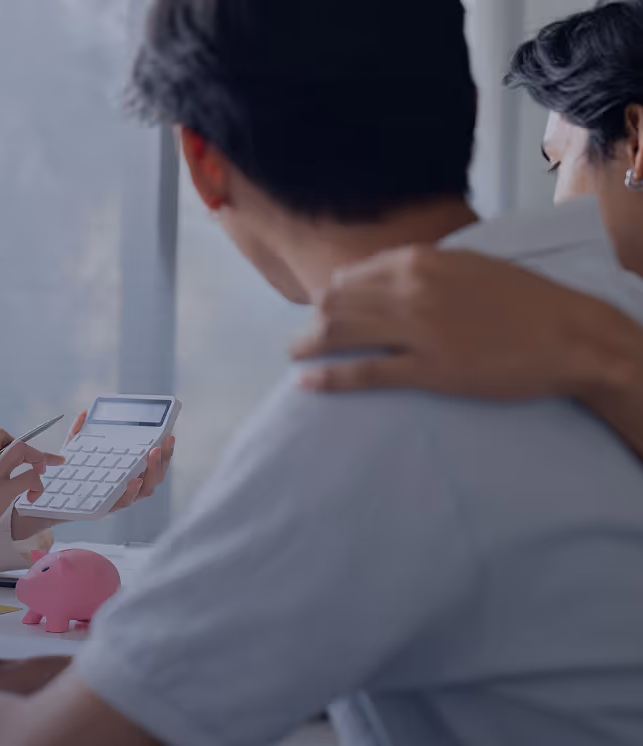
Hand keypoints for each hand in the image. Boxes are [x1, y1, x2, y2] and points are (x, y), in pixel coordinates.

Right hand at [0, 429, 64, 564]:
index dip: (15, 442)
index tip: (26, 453)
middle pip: (14, 441)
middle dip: (34, 450)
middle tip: (45, 464)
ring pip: (23, 451)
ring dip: (40, 460)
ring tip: (41, 477)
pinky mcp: (1, 492)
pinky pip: (29, 477)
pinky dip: (37, 485)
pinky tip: (31, 498)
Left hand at [12, 411, 176, 538]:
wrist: (38, 503)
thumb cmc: (60, 479)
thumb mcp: (71, 452)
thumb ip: (79, 433)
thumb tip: (85, 413)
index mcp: (121, 475)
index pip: (148, 465)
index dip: (163, 452)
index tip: (168, 434)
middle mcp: (122, 489)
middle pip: (153, 477)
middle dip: (164, 460)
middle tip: (165, 441)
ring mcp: (114, 500)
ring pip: (144, 491)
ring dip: (152, 473)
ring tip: (152, 454)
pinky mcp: (102, 510)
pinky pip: (122, 503)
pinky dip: (131, 492)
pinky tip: (133, 479)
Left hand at [292, 246, 632, 399]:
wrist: (570, 336)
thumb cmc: (524, 301)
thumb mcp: (469, 265)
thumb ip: (424, 267)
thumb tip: (382, 273)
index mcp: (421, 260)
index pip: (353, 276)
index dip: (331, 295)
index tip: (323, 307)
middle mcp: (411, 290)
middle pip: (338, 304)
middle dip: (314, 320)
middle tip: (303, 336)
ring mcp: (417, 331)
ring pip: (342, 334)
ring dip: (308, 344)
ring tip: (295, 354)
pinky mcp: (428, 370)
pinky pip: (363, 373)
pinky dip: (328, 378)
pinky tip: (306, 382)